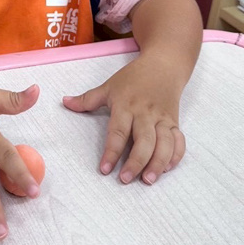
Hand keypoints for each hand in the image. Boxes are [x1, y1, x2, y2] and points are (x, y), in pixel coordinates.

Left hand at [62, 59, 184, 184]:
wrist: (164, 64)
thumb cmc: (134, 77)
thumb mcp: (109, 86)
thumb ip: (87, 99)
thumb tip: (64, 102)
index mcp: (126, 106)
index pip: (118, 132)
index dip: (111, 152)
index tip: (104, 169)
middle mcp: (145, 114)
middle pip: (144, 141)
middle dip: (136, 162)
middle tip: (125, 179)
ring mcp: (162, 118)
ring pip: (164, 144)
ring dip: (158, 163)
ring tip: (147, 180)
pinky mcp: (175, 122)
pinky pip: (179, 141)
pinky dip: (175, 156)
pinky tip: (167, 169)